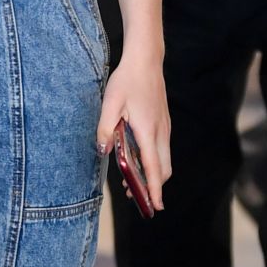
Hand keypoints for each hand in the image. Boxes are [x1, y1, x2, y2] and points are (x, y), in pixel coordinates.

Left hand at [96, 48, 170, 211]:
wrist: (146, 60)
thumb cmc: (126, 81)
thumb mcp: (109, 104)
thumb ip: (105, 129)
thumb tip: (102, 151)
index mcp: (148, 131)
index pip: (154, 168)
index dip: (154, 190)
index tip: (155, 206)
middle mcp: (161, 132)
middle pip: (163, 169)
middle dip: (153, 186)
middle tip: (135, 197)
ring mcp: (164, 127)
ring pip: (164, 160)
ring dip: (152, 174)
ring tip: (132, 181)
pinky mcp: (163, 122)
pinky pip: (162, 149)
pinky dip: (153, 161)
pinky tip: (137, 159)